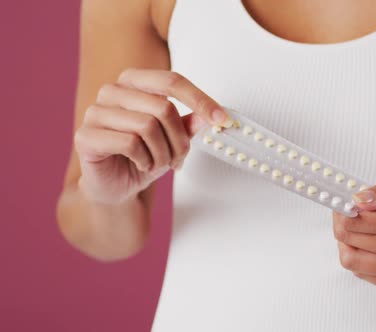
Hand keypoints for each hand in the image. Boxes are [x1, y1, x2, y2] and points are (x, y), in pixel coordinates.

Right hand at [74, 69, 232, 204]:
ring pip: (147, 126)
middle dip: (179, 140)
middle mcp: (112, 91)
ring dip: (162, 154)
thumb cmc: (143, 156)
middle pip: (163, 108)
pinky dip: (145, 161)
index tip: (223, 120)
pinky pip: (129, 143)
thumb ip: (188, 124)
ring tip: (158, 165)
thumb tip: (211, 116)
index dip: (200, 100)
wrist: (115, 186)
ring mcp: (95, 112)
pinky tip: (142, 166)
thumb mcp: (172, 140)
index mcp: (134, 82)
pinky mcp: (85, 136)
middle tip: (179, 160)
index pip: (172, 81)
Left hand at [333, 171, 375, 293]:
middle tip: (346, 211)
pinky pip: (365, 275)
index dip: (344, 209)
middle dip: (342, 223)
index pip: (360, 221)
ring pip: (353, 262)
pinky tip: (370, 243)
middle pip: (352, 240)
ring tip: (355, 228)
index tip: (344, 201)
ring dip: (345, 243)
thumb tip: (358, 199)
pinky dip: (359, 258)